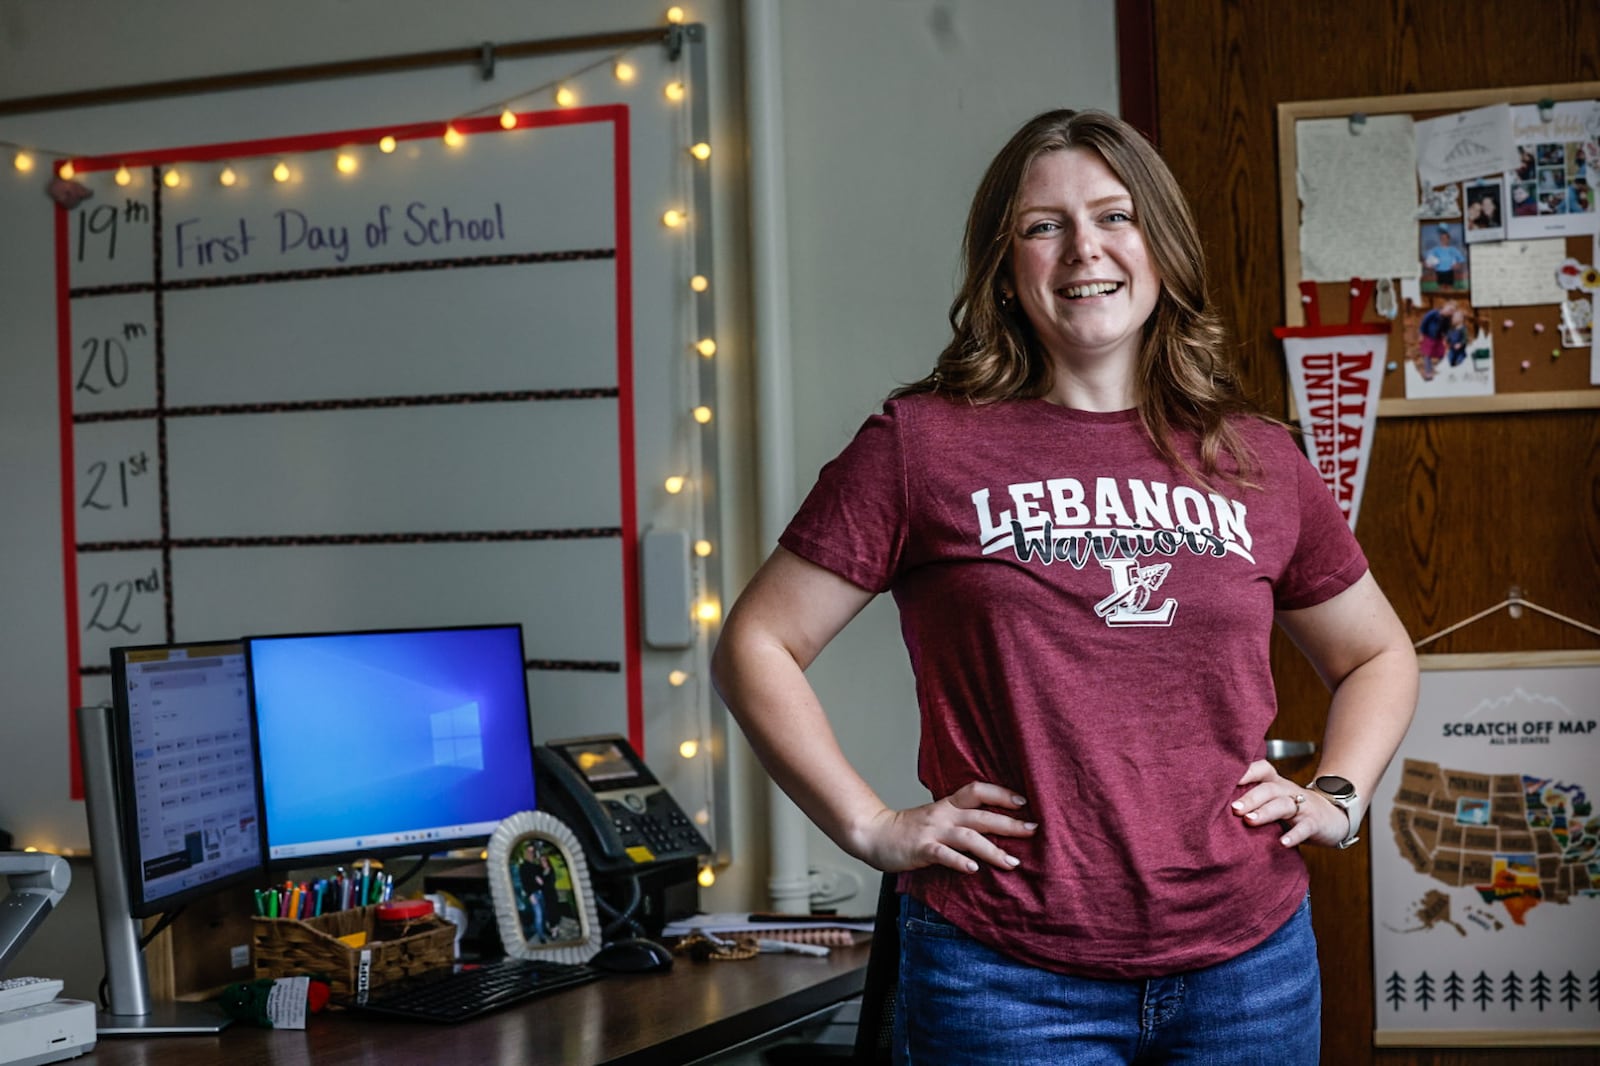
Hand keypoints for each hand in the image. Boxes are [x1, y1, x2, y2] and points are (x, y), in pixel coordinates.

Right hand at [852, 782, 1036, 874]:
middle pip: (981, 815)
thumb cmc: (908, 830)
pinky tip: (974, 871)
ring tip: (1012, 863)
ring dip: (992, 850)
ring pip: (968, 837)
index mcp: (947, 805)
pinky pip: (943, 855)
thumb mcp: (935, 817)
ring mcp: (932, 832)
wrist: (873, 834)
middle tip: (1033, 830)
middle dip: (1009, 823)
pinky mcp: (921, 849)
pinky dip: (959, 862)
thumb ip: (959, 819)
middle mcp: (943, 815)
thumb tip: (991, 826)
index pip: (977, 791)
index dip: (1001, 794)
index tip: (1023, 801)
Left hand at [1232, 760, 1350, 848]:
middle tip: (1234, 808)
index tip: (1225, 780)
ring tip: (1250, 821)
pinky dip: (1294, 835)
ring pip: (1283, 804)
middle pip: (1268, 789)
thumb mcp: (1273, 802)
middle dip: (1250, 798)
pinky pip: (1304, 827)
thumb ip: (1252, 803)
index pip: (1261, 769)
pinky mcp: (1315, 822)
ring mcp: (1302, 805)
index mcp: (1274, 783)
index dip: (1245, 772)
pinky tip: (1283, 843)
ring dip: (1266, 812)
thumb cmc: (1293, 810)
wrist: (1334, 818)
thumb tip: (1215, 809)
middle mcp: (1287, 791)